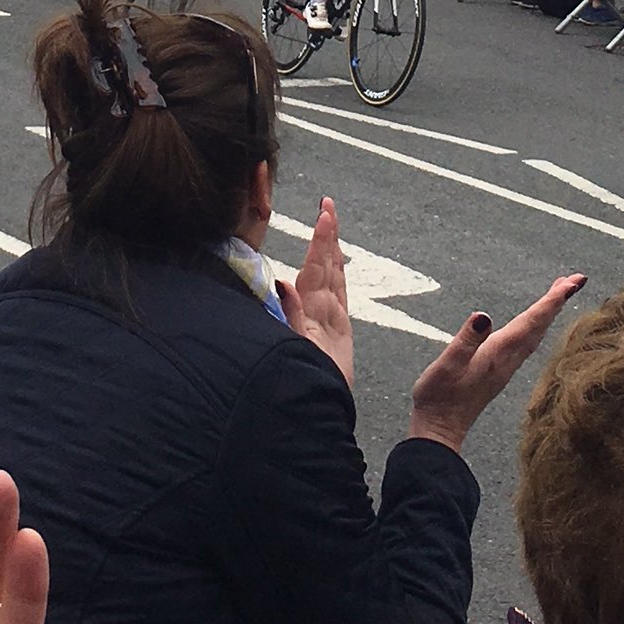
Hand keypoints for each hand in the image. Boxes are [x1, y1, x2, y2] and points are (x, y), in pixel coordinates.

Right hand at [275, 197, 353, 387]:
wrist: (327, 417)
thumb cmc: (308, 386)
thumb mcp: (294, 353)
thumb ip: (290, 317)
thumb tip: (282, 280)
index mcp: (318, 316)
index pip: (319, 269)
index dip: (321, 240)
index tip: (325, 212)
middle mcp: (331, 316)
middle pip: (331, 268)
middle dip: (329, 236)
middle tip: (329, 206)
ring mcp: (338, 326)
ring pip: (337, 280)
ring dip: (333, 252)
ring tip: (331, 228)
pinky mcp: (340, 337)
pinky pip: (338, 296)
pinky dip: (335, 276)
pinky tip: (334, 270)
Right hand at [409, 273, 586, 455]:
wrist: (438, 431)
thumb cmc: (438, 397)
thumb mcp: (447, 364)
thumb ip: (466, 340)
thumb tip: (483, 315)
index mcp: (498, 354)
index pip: (531, 322)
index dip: (552, 301)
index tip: (572, 283)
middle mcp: (507, 360)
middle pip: (539, 326)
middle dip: (557, 301)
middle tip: (576, 279)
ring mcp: (504, 367)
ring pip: (535, 334)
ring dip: (548, 312)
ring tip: (559, 293)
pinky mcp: (498, 372)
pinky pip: (526, 343)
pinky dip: (536, 326)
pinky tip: (533, 324)